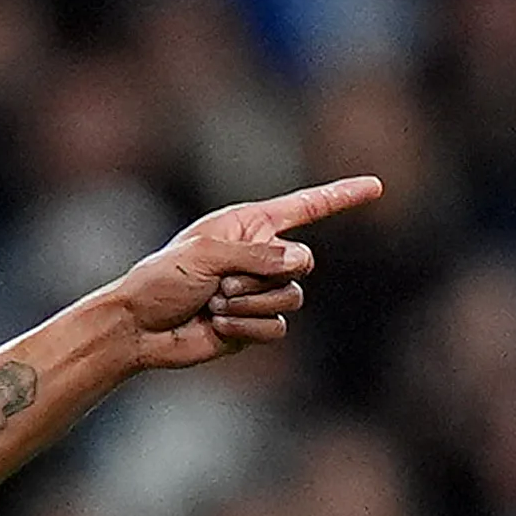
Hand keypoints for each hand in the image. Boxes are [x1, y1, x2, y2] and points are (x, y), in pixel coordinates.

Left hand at [113, 174, 384, 370]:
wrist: (138, 328)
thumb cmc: (161, 280)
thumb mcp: (206, 255)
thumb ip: (258, 255)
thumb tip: (302, 264)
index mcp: (249, 225)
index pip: (306, 207)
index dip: (342, 196)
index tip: (377, 186)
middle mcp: (261, 256)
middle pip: (303, 263)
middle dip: (261, 275)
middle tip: (217, 284)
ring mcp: (260, 293)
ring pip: (292, 298)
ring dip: (249, 304)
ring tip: (214, 304)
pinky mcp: (254, 326)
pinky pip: (277, 328)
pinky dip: (247, 328)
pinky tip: (217, 325)